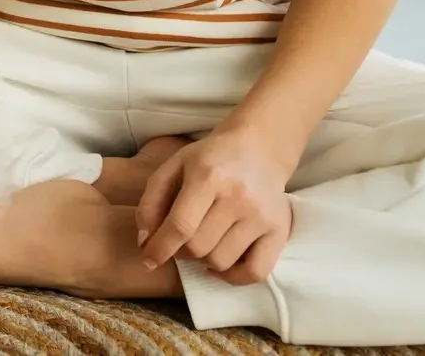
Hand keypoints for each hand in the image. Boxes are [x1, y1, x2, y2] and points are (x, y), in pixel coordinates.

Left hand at [134, 126, 293, 284]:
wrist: (258, 147)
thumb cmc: (209, 159)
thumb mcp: (173, 167)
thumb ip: (151, 201)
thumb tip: (145, 242)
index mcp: (209, 176)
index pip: (181, 225)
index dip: (159, 248)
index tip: (147, 261)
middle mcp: (239, 196)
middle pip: (199, 247)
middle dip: (182, 250)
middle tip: (182, 238)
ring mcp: (262, 215)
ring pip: (221, 261)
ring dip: (204, 260)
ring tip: (204, 241)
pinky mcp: (280, 230)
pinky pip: (256, 272)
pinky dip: (234, 277)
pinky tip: (222, 263)